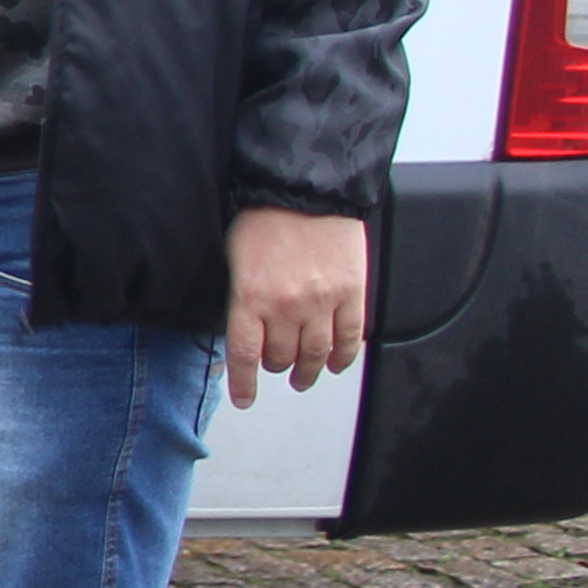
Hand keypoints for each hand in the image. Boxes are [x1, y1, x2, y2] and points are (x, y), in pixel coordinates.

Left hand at [222, 204, 367, 408]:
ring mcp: (323, 302)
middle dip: (276, 367)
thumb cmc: (264, 215)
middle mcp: (287, 306)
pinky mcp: (352, 294)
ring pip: (316, 354)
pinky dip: (343, 357)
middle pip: (280, 357)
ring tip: (303, 377)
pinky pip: (350, 338)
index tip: (245, 398)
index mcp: (250, 296)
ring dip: (308, 371)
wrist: (306, 188)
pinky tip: (336, 364)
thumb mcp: (235, 257)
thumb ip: (241, 295)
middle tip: (276, 368)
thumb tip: (241, 326)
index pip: (245, 354)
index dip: (245, 383)